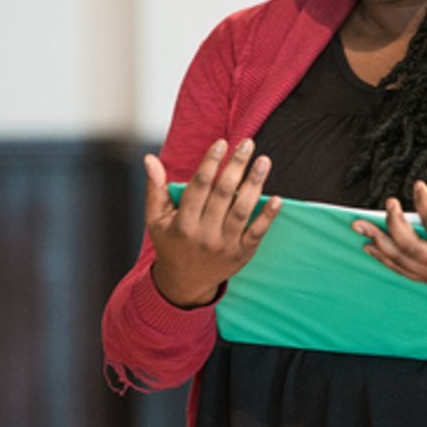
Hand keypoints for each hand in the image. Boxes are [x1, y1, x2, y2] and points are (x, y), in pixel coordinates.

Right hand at [145, 138, 280, 307]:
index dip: (210, 162)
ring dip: (254, 184)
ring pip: (242, 210)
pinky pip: (257, 233)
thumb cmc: (171, 243)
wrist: (185, 283)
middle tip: (248, 143)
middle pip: (223, 194)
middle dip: (236, 166)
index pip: (199, 186)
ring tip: (264, 161)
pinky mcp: (241, 254)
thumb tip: (149, 158)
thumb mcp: (156, 219)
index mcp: (182, 223)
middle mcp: (204, 234)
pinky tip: (277, 199)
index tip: (221, 143)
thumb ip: (155, 188)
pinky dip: (267, 216)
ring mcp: (224, 245)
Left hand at [352, 180, 426, 302]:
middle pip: (410, 246)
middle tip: (388, 202)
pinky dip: (385, 260)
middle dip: (393, 223)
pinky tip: (371, 247)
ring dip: (378, 242)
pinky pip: (404, 271)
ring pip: (402, 261)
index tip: (418, 185)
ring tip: (359, 226)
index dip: (423, 203)